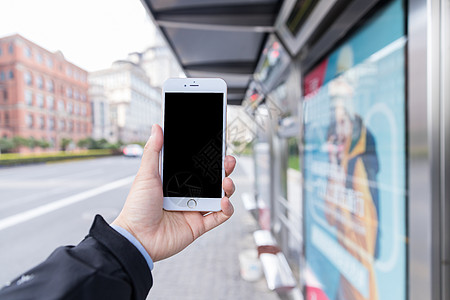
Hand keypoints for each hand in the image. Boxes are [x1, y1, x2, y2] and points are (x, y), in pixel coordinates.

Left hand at [112, 124, 235, 261]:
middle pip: (213, 178)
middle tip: (228, 161)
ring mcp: (194, 209)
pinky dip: (227, 208)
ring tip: (225, 183)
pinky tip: (224, 201)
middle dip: (224, 168)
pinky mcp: (199, 225)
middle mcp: (187, 194)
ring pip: (220, 195)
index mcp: (176, 180)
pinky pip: (220, 216)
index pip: (198, 166)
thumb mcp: (145, 175)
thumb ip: (153, 151)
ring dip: (228, 187)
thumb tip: (156, 127)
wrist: (136, 238)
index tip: (218, 146)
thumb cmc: (137, 207)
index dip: (210, 157)